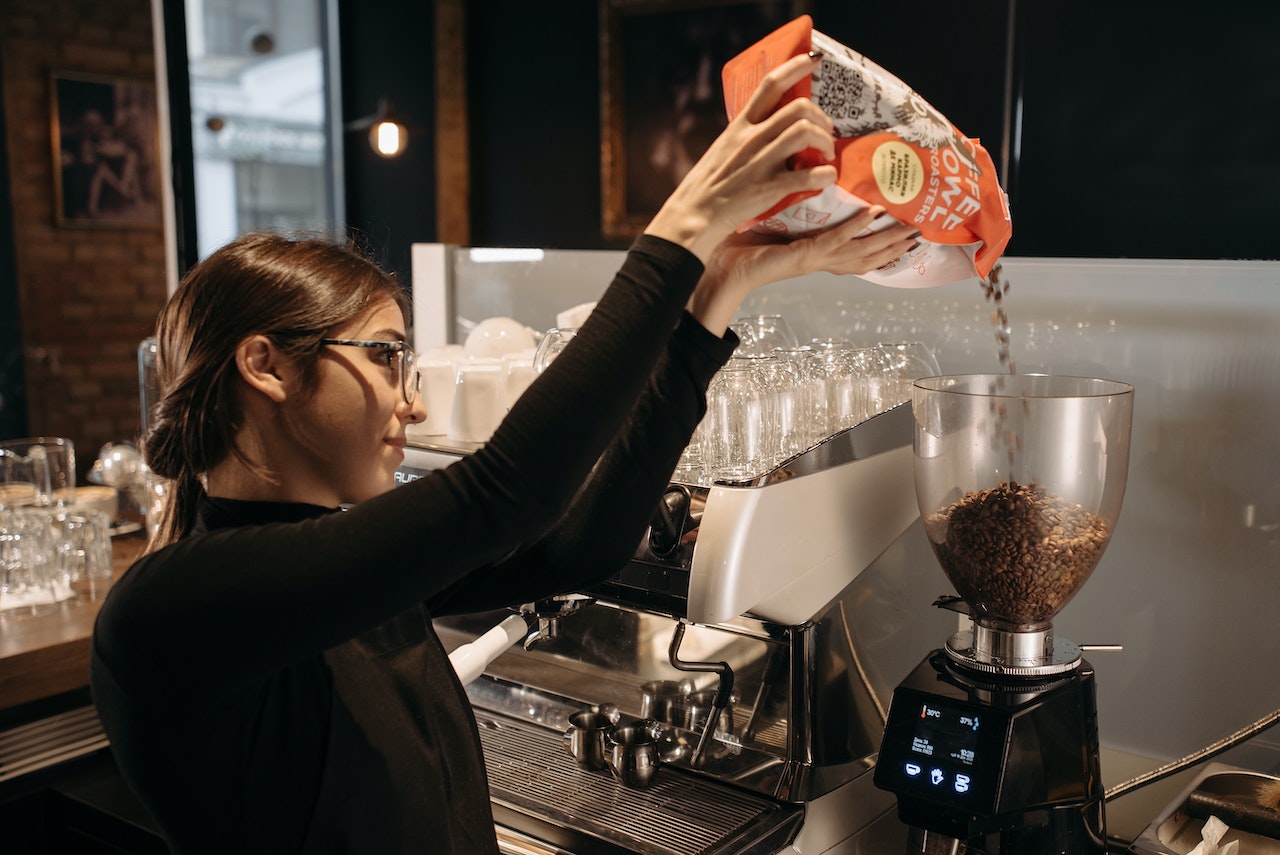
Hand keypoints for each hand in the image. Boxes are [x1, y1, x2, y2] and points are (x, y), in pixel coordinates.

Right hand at [644, 52, 837, 263]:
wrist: (694, 215)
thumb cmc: (708, 186)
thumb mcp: (723, 149)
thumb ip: (746, 137)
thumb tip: (769, 129)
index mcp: (740, 126)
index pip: (770, 85)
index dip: (795, 66)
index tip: (814, 59)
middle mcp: (751, 139)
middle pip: (798, 108)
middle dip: (821, 117)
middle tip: (826, 132)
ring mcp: (761, 162)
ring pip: (805, 132)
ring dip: (825, 141)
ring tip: (826, 154)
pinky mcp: (769, 188)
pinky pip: (808, 175)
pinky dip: (825, 174)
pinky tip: (827, 178)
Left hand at [686, 206, 921, 335]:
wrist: (717, 271)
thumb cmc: (737, 249)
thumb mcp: (770, 224)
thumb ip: (788, 209)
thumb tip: (794, 178)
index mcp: (814, 254)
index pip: (855, 250)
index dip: (880, 243)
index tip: (902, 231)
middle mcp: (819, 260)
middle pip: (867, 257)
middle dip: (895, 246)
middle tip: (922, 233)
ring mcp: (813, 259)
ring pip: (860, 251)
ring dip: (886, 239)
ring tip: (910, 227)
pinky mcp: (802, 256)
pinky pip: (835, 241)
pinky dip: (855, 227)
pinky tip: (872, 214)